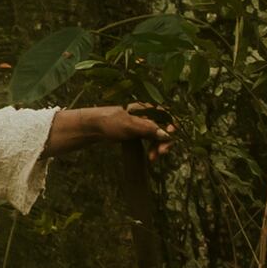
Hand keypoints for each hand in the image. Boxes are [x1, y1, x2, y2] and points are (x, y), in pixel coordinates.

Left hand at [49, 103, 173, 156]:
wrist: (94, 127)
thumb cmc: (110, 122)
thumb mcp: (130, 126)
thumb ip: (149, 129)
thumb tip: (166, 134)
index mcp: (146, 108)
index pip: (167, 114)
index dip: (172, 124)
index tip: (171, 135)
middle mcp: (147, 115)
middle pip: (164, 127)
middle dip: (165, 140)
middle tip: (161, 153)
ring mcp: (143, 124)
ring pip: (158, 136)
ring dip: (159, 146)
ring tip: (153, 158)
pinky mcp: (138, 132)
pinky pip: (151, 140)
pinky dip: (153, 148)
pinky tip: (151, 157)